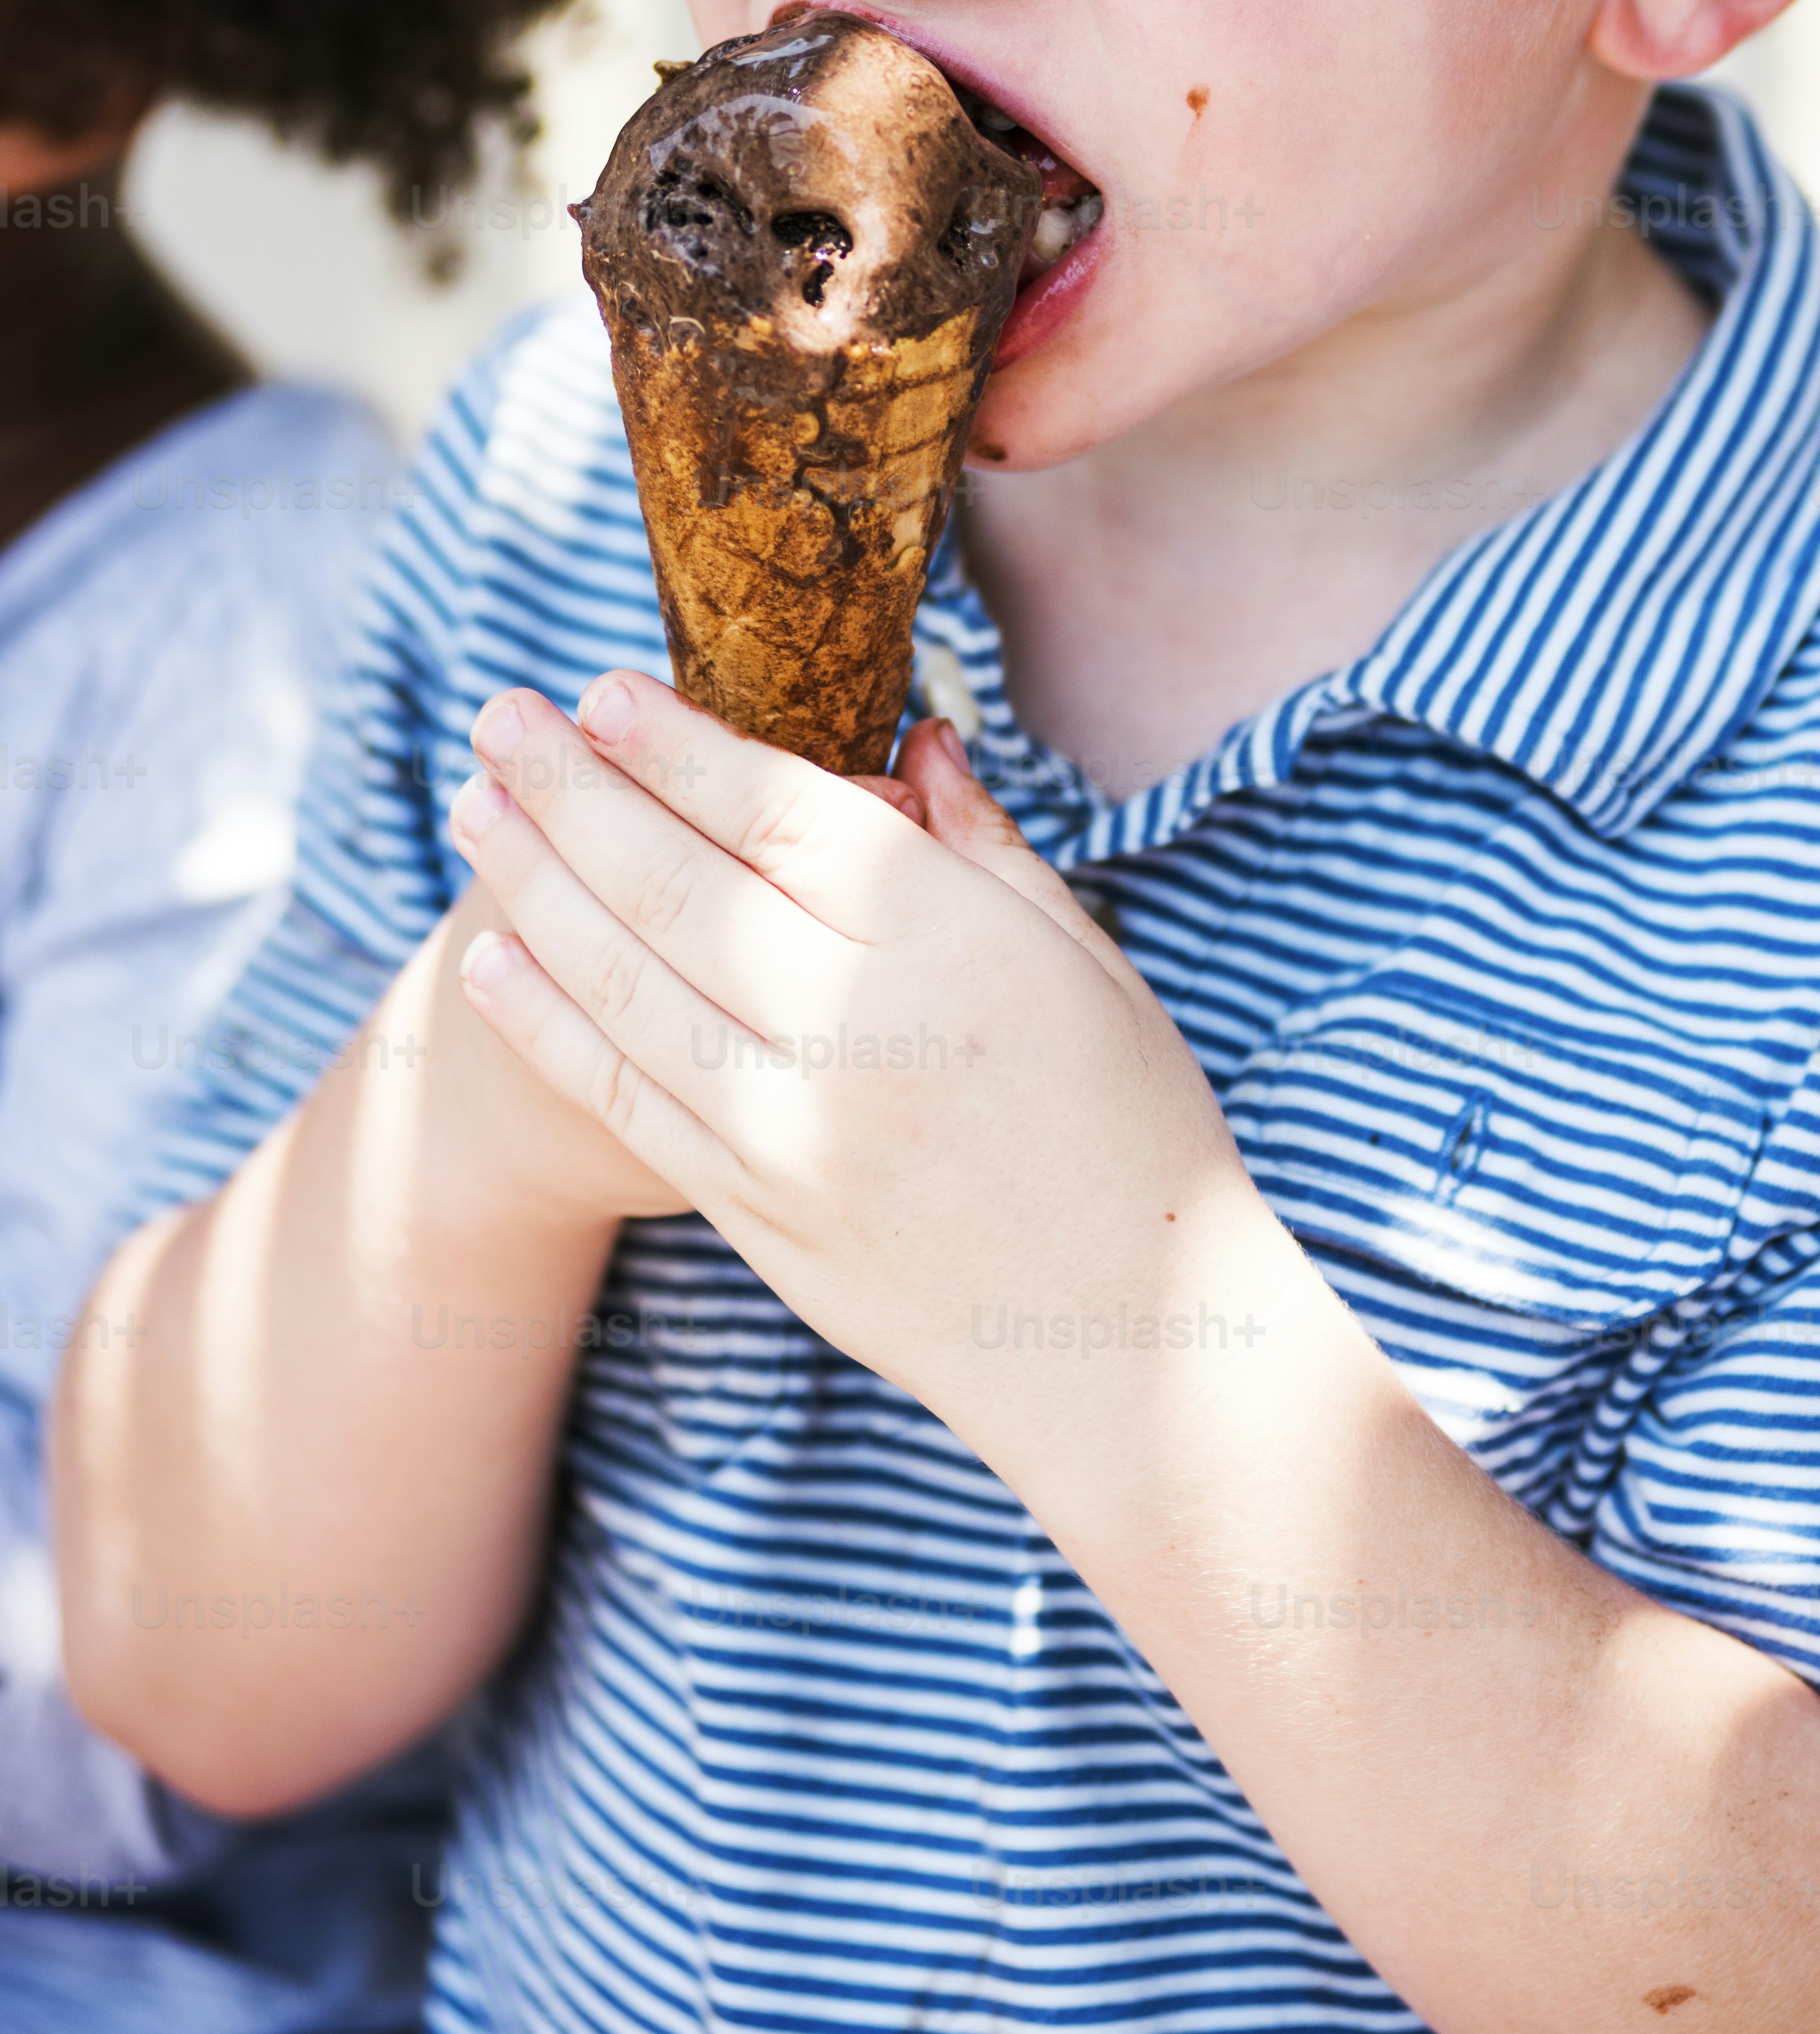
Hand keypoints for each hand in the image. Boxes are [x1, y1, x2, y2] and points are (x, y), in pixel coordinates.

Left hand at [442, 674, 1275, 1458]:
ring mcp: (790, 1130)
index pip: (780, 815)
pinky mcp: (751, 1211)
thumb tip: (916, 737)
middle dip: (572, 789)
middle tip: (498, 717)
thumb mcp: (1089, 963)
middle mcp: (855, 1030)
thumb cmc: (1130, 1132)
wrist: (1122, 1347)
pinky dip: (546, 1019)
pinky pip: (621, 1096)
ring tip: (475, 807)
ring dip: (534, 884)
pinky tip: (493, 956)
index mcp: (952, 947)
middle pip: (676, 884)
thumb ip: (986, 846)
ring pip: (625, 982)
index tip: (603, 686)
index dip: (680, 745)